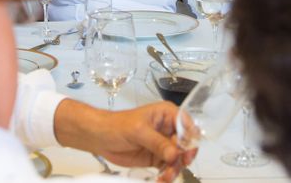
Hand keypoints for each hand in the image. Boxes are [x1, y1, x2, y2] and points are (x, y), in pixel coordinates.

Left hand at [54, 100, 196, 181]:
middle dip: (183, 157)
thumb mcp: (139, 130)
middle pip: (186, 144)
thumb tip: (174, 153)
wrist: (101, 138)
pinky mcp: (157, 158)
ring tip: (165, 175)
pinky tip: (162, 178)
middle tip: (175, 165)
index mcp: (166, 114)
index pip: (187, 124)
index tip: (185, 151)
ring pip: (179, 159)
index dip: (189, 138)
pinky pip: (169, 168)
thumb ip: (157, 142)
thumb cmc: (116, 125)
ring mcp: (163, 144)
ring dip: (174, 169)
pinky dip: (168, 174)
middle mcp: (168, 129)